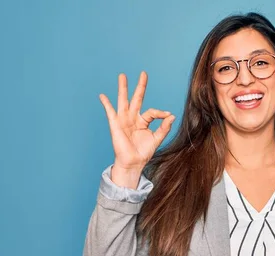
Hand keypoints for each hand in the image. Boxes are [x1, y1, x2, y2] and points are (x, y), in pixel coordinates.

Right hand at [99, 72, 174, 186]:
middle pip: (137, 98)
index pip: (152, 112)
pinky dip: (106, 104)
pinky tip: (102, 96)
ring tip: (122, 76)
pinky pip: (110, 112)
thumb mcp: (157, 139)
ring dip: (123, 88)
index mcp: (143, 121)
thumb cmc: (143, 152)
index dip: (160, 113)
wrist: (133, 163)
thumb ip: (164, 127)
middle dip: (140, 86)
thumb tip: (172, 115)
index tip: (167, 115)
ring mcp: (124, 120)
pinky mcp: (115, 125)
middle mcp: (133, 118)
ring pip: (123, 101)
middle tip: (144, 73)